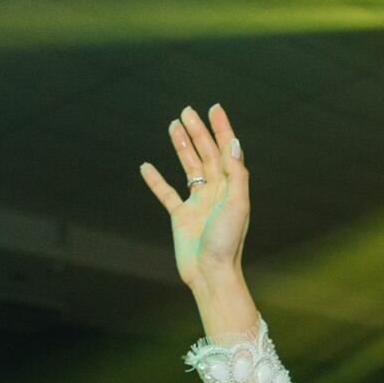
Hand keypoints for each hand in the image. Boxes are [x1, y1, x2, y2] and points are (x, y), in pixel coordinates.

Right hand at [140, 104, 249, 291]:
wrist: (211, 274)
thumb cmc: (227, 242)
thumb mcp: (237, 205)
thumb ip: (236, 174)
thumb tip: (233, 143)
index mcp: (231, 188)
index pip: (226, 151)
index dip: (221, 129)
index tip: (214, 109)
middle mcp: (215, 192)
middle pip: (206, 154)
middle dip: (198, 132)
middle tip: (187, 111)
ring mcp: (197, 203)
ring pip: (188, 168)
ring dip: (181, 147)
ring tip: (174, 126)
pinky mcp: (180, 217)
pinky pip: (166, 194)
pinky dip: (156, 181)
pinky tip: (146, 166)